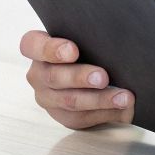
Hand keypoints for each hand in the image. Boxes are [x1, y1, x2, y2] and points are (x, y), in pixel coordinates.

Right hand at [19, 30, 134, 129]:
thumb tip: (115, 41)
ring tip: (123, 97)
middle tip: (103, 77)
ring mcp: (48, 98)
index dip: (50, 48)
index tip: (73, 50)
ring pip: (70, 101)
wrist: (92, 74)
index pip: (31, 45)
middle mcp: (38, 75)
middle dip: (80, 77)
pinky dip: (106, 113)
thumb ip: (89, 37)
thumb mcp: (84, 38)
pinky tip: (123, 108)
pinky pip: (83, 117)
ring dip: (100, 99)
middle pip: (54, 77)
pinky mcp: (64, 116)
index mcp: (37, 48)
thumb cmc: (88, 48)